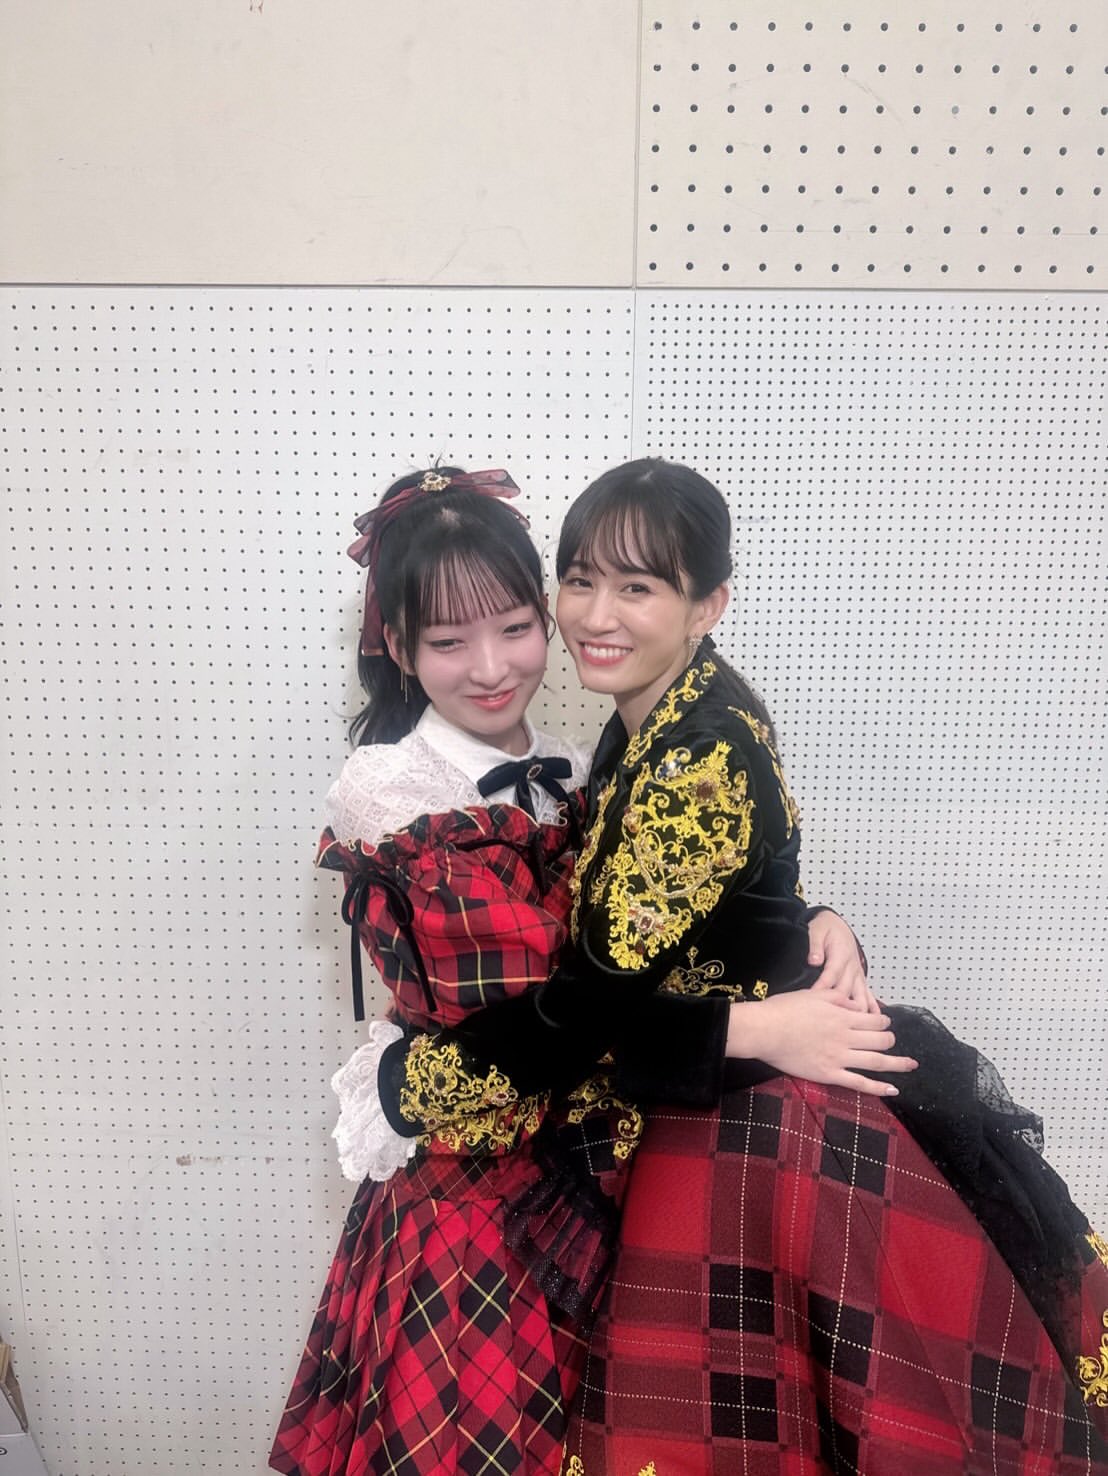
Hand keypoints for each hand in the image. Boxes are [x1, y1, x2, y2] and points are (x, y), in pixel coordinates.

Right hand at [726, 993, 917, 1097]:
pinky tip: (893, 1090)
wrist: (764, 1030)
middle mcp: (846, 1037)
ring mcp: (839, 1057)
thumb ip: (838, 998)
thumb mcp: (814, 994)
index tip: (884, 1024)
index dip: (884, 1022)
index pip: (875, 1020)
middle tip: (891, 1041)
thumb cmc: (784, 1009)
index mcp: (842, 1016)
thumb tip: (856, 1004)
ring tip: (911, 1065)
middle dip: (890, 1040)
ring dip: (897, 1064)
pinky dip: (878, 1088)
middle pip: (881, 1040)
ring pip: (877, 1062)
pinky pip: (859, 1083)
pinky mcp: (829, 1074)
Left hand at [806, 909, 879, 1013]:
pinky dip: (873, 1007)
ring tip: (855, 1026)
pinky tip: (874, 1020)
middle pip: (847, 989)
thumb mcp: (817, 931)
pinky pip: (869, 995)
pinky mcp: (860, 979)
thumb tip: (814, 959)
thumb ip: (815, 945)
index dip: (824, 987)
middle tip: (831, 1020)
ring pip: (860, 995)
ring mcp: (857, 974)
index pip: (832, 974)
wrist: (838, 925)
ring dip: (859, 1011)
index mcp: (841, 954)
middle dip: (840, 1005)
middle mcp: (852, 966)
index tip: (815, 999)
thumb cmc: (826, 929)